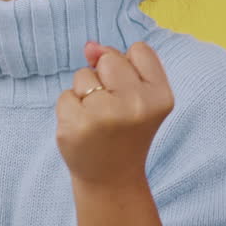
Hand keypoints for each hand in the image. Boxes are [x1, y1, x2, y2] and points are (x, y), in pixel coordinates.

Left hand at [55, 40, 174, 187]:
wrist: (111, 179)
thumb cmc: (125, 130)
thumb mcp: (138, 95)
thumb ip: (121, 62)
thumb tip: (89, 46)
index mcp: (160, 96)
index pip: (139, 50)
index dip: (129, 68)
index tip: (131, 95)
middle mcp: (137, 105)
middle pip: (108, 59)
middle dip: (104, 77)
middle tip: (112, 109)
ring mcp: (106, 116)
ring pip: (83, 75)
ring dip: (84, 94)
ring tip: (98, 121)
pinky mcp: (77, 125)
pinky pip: (65, 95)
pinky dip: (69, 109)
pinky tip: (83, 130)